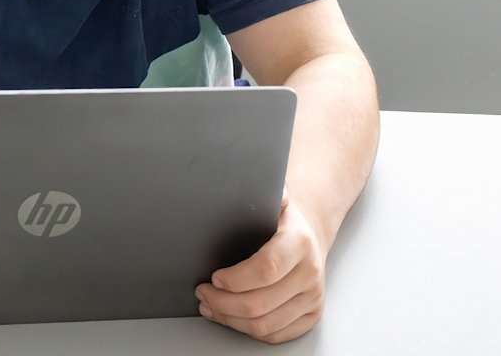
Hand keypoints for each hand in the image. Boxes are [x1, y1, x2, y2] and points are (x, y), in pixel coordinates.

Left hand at [194, 192, 326, 343]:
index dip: (235, 278)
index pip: (266, 269)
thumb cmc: (282, 219)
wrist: (309, 235)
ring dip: (230, 318)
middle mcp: (310, 273)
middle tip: (202, 292)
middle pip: (260, 303)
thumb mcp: (273, 199)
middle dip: (222, 301)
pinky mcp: (310, 315)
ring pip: (265, 325)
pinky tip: (229, 316)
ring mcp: (312, 298)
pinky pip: (275, 334)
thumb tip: (234, 179)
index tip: (214, 277)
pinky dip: (246, 329)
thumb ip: (258, 191)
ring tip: (209, 304)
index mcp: (298, 242)